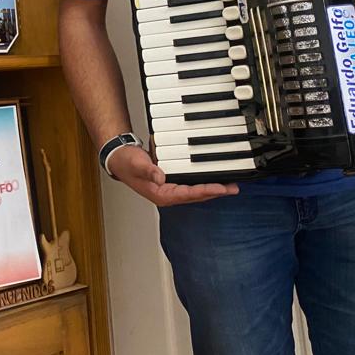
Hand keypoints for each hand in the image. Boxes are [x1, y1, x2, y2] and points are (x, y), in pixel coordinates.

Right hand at [106, 145, 238, 205]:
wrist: (120, 159)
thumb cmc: (127, 164)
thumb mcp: (137, 165)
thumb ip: (149, 171)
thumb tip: (161, 176)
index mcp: (161, 195)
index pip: (189, 194)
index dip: (206, 190)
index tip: (221, 188)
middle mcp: (168, 194)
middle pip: (197, 194)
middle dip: (215, 192)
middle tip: (233, 188)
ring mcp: (171, 188)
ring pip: (196, 190)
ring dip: (212, 187)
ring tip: (229, 185)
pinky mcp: (172, 181)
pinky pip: (192, 183)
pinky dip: (203, 180)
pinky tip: (212, 176)